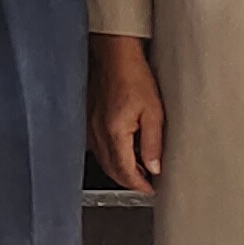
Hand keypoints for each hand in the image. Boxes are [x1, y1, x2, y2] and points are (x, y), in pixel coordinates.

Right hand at [90, 32, 163, 191]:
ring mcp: (90, 124)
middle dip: (129, 180)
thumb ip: (153, 144)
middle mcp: (98, 131)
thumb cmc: (134, 76)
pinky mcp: (88, 117)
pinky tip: (123, 148)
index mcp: (114, 132)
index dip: (140, 185)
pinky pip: (97, 146)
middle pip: (111, 169)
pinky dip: (110, 154)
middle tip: (147, 183)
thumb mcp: (154, 112)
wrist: (115, 55)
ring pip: (103, 159)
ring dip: (119, 168)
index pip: (125, 171)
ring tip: (139, 168)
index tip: (151, 189)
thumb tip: (155, 168)